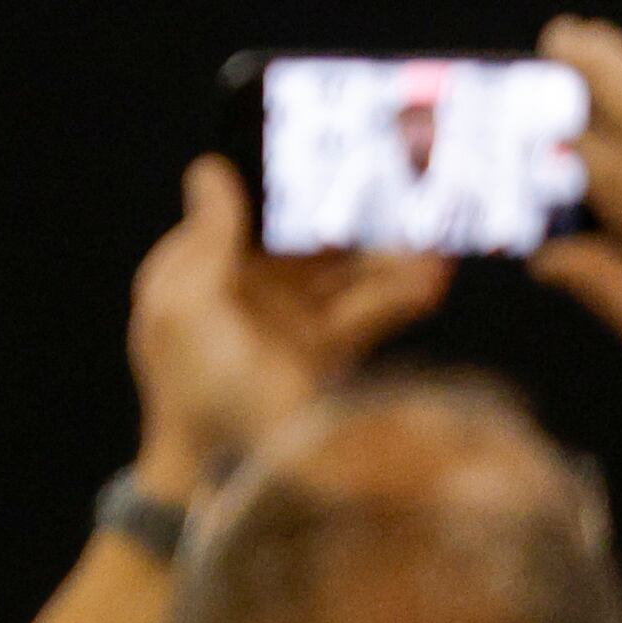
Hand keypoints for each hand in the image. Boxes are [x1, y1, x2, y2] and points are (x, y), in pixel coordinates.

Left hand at [129, 155, 448, 501]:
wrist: (223, 474)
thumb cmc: (196, 386)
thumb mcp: (187, 306)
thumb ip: (206, 238)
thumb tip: (210, 168)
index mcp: (201, 270)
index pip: (247, 210)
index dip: (286, 182)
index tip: (333, 148)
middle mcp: (244, 289)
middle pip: (305, 240)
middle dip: (352, 216)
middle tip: (404, 186)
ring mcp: (288, 322)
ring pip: (344, 273)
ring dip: (387, 255)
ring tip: (435, 234)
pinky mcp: (326, 355)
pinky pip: (365, 313)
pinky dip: (398, 296)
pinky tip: (431, 280)